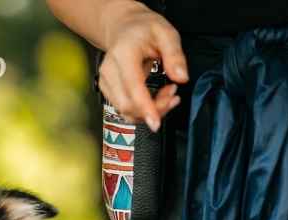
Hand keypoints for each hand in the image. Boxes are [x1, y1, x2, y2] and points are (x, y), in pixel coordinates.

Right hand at [98, 1, 187, 129]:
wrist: (124, 29)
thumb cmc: (143, 30)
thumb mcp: (166, 33)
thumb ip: (175, 55)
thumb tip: (181, 78)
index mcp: (123, 54)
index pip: (133, 88)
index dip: (145, 108)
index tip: (155, 122)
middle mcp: (110, 71)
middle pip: (128, 105)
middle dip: (154, 109)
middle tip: (173, 96)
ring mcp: (106, 83)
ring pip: (126, 111)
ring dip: (150, 111)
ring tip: (166, 95)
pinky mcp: (108, 92)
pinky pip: (125, 110)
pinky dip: (142, 110)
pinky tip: (155, 98)